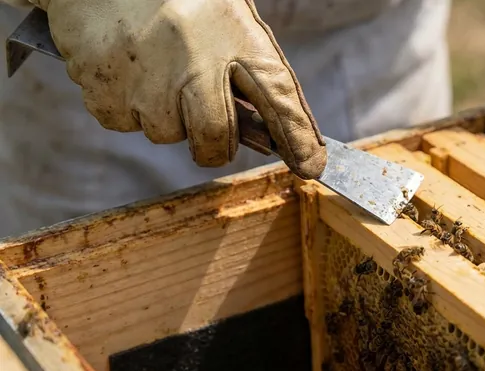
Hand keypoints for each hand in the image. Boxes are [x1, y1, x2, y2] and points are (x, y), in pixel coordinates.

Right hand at [31, 0, 326, 178]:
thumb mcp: (225, 19)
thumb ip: (245, 73)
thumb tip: (264, 135)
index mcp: (235, 35)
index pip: (279, 99)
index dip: (297, 138)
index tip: (310, 166)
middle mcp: (195, 61)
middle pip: (214, 139)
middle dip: (214, 144)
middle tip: (207, 123)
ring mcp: (146, 79)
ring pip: (164, 133)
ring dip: (163, 113)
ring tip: (153, 65)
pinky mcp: (104, 88)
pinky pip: (122, 121)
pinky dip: (126, 105)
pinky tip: (126, 67)